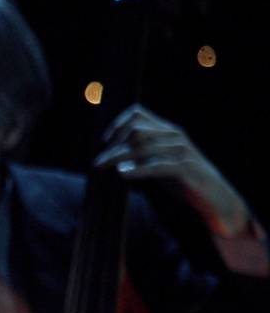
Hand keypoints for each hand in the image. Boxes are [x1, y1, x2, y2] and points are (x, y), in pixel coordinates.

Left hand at [94, 105, 252, 237]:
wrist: (215, 199)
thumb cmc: (183, 182)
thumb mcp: (158, 163)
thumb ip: (140, 155)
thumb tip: (108, 157)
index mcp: (168, 131)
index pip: (137, 114)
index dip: (116, 125)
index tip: (103, 144)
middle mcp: (174, 136)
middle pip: (136, 131)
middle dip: (113, 147)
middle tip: (96, 163)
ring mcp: (182, 151)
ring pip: (143, 146)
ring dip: (118, 158)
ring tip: (102, 169)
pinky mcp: (186, 168)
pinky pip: (157, 165)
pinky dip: (137, 169)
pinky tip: (122, 174)